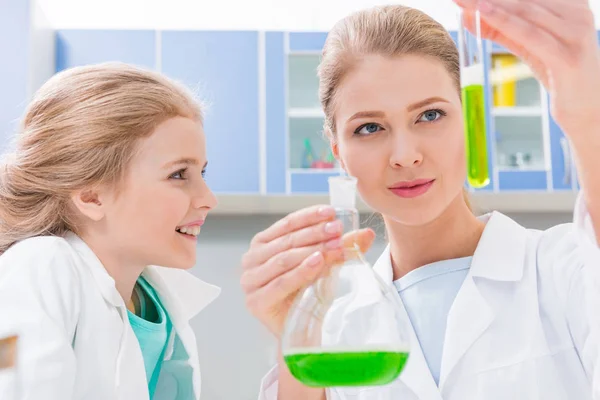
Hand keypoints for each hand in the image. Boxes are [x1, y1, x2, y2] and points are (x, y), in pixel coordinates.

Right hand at [240, 205, 375, 336]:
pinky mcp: (256, 302)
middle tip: (337, 229)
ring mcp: (250, 281)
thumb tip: (366, 233)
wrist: (301, 331)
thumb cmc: (307, 294)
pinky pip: (281, 283)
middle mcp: (251, 260)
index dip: (309, 217)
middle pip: (287, 241)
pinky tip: (318, 262)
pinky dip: (301, 271)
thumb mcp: (324, 264)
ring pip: (284, 259)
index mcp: (262, 244)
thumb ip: (340, 247)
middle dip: (314, 233)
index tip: (331, 212)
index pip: (286, 225)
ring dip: (311, 250)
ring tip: (334, 245)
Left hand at [455, 0, 599, 137]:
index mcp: (571, 4)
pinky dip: (504, 22)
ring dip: (491, 5)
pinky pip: (530, 34)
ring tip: (465, 0)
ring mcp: (575, 33)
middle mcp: (577, 13)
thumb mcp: (528, 45)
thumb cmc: (559, 72)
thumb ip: (501, 29)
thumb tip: (469, 14)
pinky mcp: (567, 57)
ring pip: (525, 11)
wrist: (588, 108)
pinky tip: (483, 13)